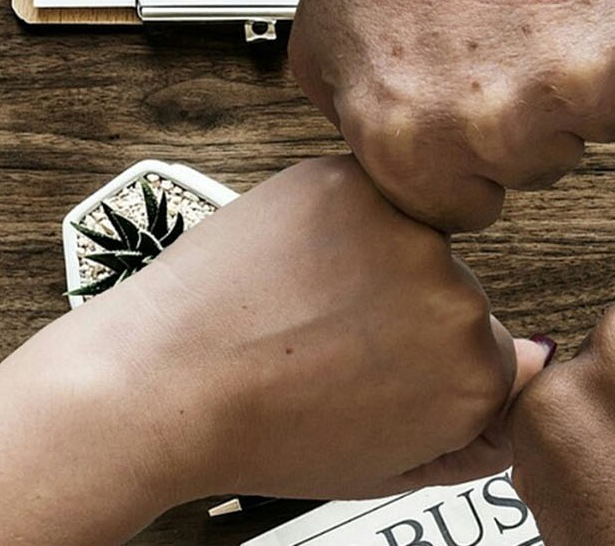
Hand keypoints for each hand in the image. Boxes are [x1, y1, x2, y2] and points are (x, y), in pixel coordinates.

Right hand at [0, 156, 551, 544]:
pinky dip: (433, 434)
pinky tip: (336, 421)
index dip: (407, 279)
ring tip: (313, 390)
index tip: (363, 306)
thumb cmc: (178, 322)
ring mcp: (446, 304)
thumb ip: (360, 231)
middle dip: (418, 343)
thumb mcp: (274, 230)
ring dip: (421, 393)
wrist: (133, 396)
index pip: (444, 222)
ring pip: (478, 364)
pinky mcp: (456, 374)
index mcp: (367, 181)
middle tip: (318, 360)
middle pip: (467, 300)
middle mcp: (420, 230)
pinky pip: (481, 417)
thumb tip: (427, 254)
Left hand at [291, 0, 614, 231]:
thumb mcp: (326, 37)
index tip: (474, 99)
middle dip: (531, 103)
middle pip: (544, 163)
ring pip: (613, 115)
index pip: (467, 209)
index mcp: (412, 143)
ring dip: (594, 62)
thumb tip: (400, 175)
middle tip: (509, 18)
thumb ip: (361, 128)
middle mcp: (501, 125)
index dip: (471, 152)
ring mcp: (589, 78)